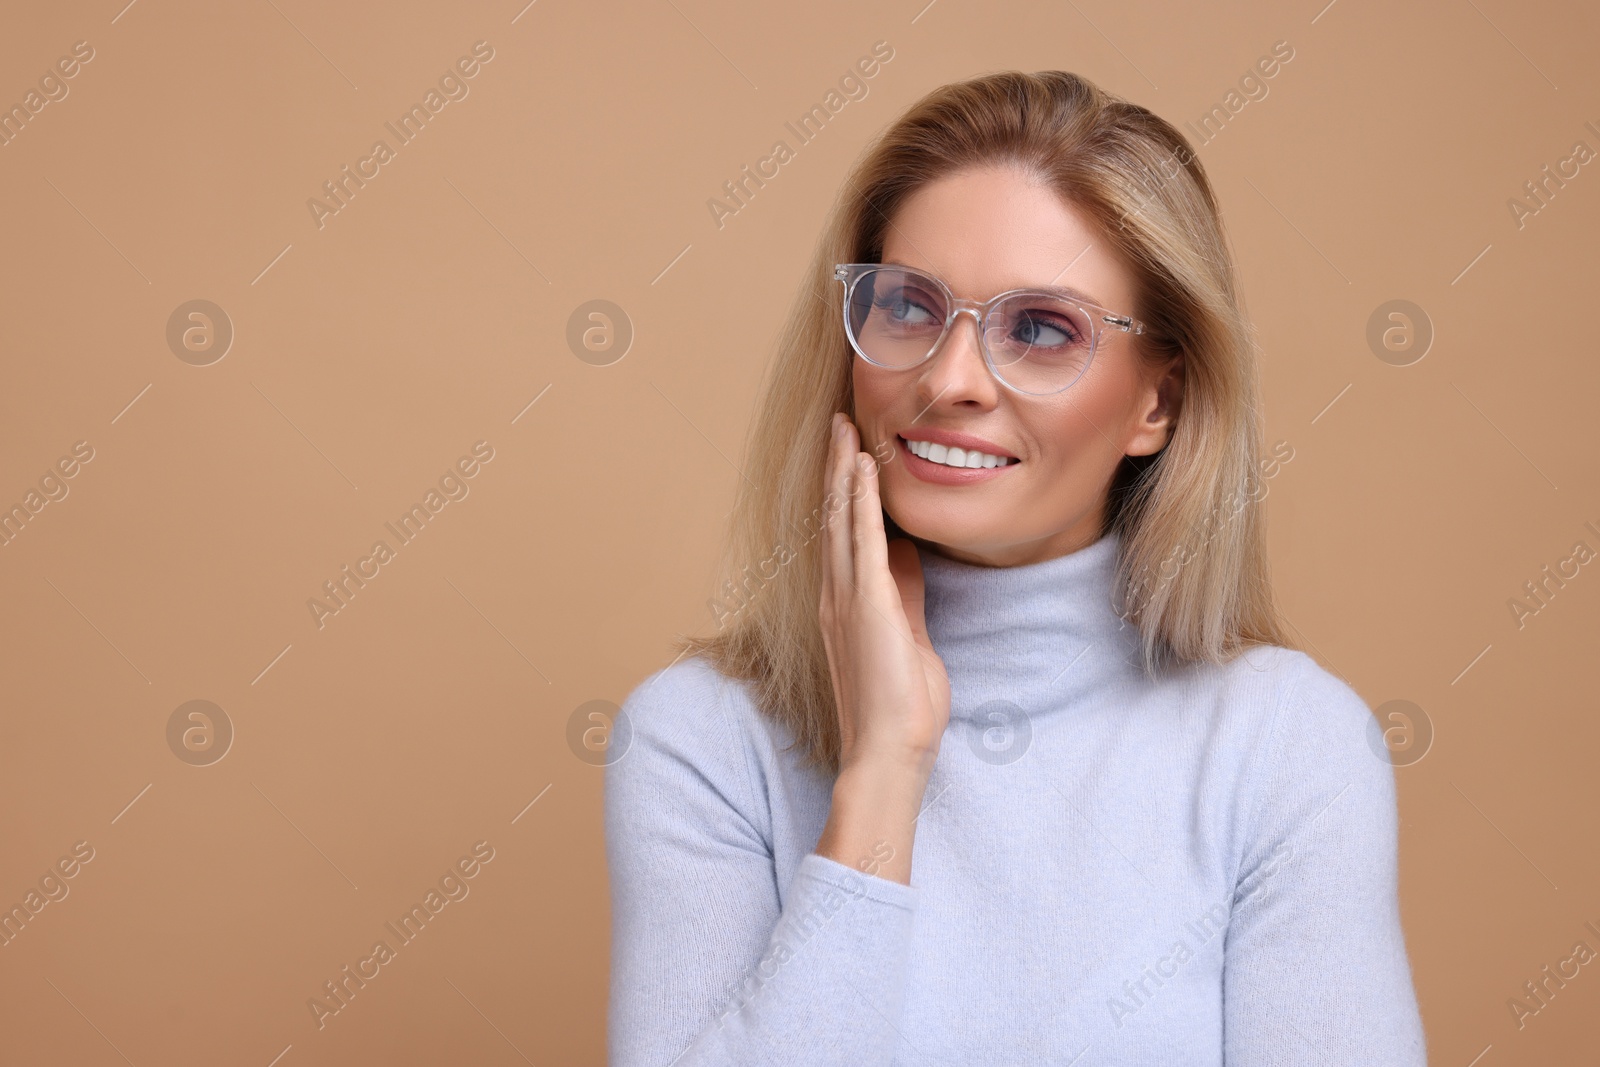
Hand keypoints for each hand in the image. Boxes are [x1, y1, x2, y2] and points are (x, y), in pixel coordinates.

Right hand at [817, 413, 951, 779]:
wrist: (889, 752)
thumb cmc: (901, 706)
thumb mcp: (908, 635)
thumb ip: (903, 595)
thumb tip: (908, 557)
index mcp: (847, 604)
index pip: (844, 535)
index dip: (845, 492)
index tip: (852, 454)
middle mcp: (837, 595)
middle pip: (833, 517)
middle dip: (837, 467)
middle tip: (840, 424)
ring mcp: (848, 599)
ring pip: (840, 520)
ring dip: (843, 470)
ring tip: (846, 429)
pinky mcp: (867, 605)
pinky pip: (862, 541)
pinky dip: (860, 501)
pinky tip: (862, 468)